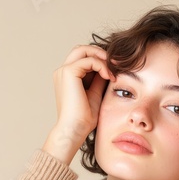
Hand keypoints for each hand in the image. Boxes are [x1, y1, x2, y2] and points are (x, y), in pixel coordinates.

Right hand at [43, 45, 114, 164]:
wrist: (75, 129)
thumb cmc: (84, 118)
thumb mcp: (95, 93)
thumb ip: (99, 79)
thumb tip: (109, 67)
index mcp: (67, 78)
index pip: (84, 58)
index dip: (100, 60)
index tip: (115, 69)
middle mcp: (62, 72)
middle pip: (82, 49)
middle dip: (100, 54)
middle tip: (115, 64)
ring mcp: (63, 71)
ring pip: (84, 50)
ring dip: (101, 57)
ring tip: (113, 71)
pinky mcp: (68, 72)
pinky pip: (89, 60)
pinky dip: (101, 65)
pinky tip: (109, 76)